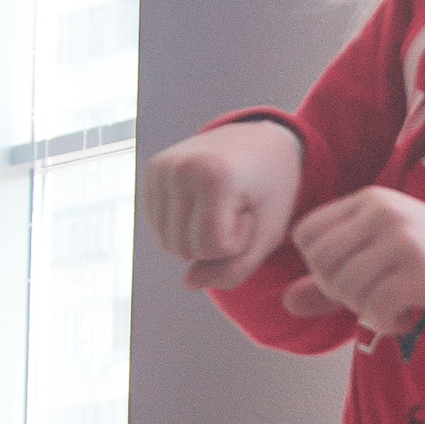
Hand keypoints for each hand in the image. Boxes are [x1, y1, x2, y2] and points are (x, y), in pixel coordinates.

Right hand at [145, 122, 305, 289]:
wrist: (261, 140)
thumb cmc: (271, 189)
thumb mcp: (268, 233)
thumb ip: (235, 269)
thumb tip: (187, 283)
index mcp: (212, 176)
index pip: (212, 248)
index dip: (238, 241)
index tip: (251, 212)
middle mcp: (179, 168)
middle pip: (185, 250)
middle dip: (216, 244)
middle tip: (237, 210)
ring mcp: (161, 168)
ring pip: (169, 244)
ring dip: (198, 240)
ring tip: (221, 208)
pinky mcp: (153, 171)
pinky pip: (161, 227)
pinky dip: (184, 228)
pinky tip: (203, 205)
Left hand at [284, 189, 424, 331]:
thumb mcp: (379, 260)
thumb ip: (332, 280)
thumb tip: (287, 303)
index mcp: (369, 200)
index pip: (305, 232)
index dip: (315, 265)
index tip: (348, 278)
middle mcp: (383, 212)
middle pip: (320, 263)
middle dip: (337, 292)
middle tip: (368, 299)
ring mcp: (403, 239)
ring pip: (345, 288)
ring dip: (364, 311)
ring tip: (391, 309)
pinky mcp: (420, 270)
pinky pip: (376, 308)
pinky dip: (386, 323)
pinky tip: (407, 318)